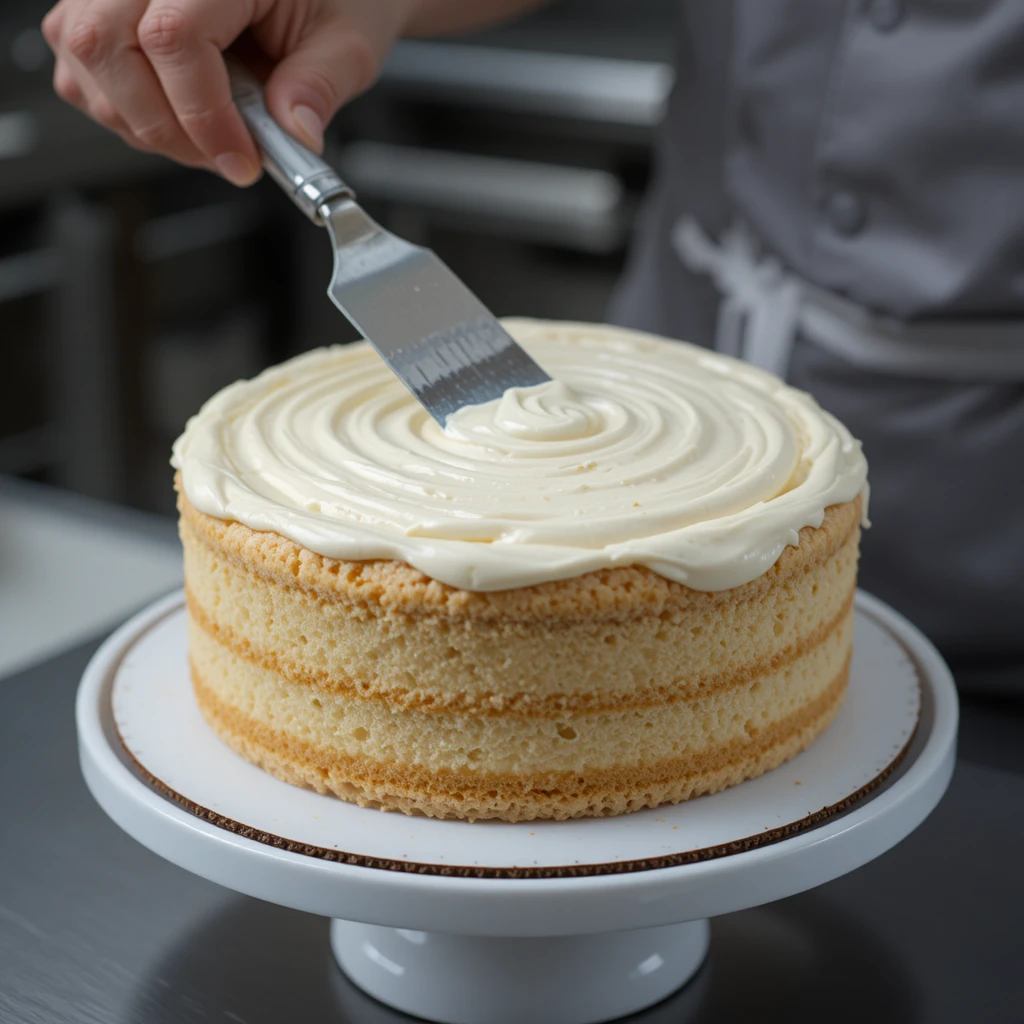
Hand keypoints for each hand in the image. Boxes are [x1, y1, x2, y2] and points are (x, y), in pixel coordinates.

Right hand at [41, 0, 415, 183]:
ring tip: (208, 136)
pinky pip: (81, 59)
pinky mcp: (104, 2)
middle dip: (165, 126)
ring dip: (142, 120)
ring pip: (83, 54)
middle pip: (103, 43)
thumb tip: (295, 135)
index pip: (173, 36)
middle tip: (225, 157)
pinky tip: (177, 115)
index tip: (243, 161)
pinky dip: (122, 104)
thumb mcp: (349, 42)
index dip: (203, 115)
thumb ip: (319, 87)